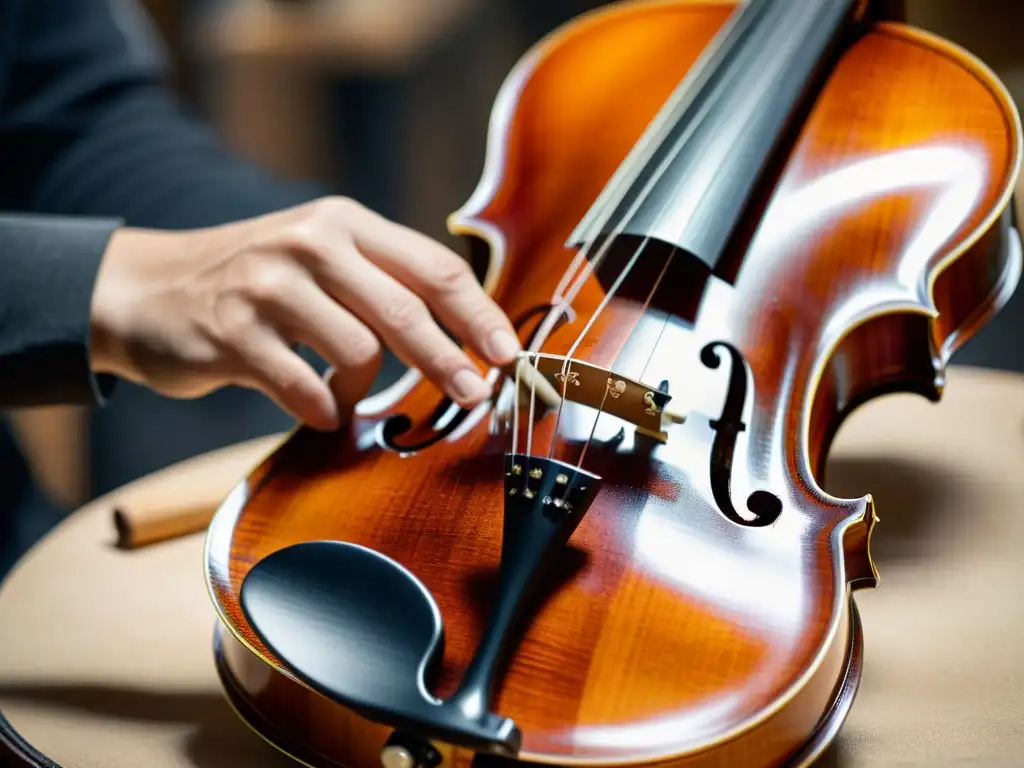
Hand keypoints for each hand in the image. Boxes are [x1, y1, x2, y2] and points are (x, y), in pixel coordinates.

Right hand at [89, 196, 520, 429]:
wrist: (148, 289)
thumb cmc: (258, 283)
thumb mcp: (321, 257)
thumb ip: (384, 282)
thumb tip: (468, 333)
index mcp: (344, 223)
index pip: (433, 267)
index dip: (478, 315)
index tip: (508, 354)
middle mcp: (309, 244)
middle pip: (405, 310)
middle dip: (448, 360)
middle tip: (476, 396)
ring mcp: (266, 286)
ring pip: (357, 351)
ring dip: (362, 387)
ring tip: (344, 390)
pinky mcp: (231, 333)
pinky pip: (302, 387)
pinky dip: (321, 408)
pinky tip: (319, 409)